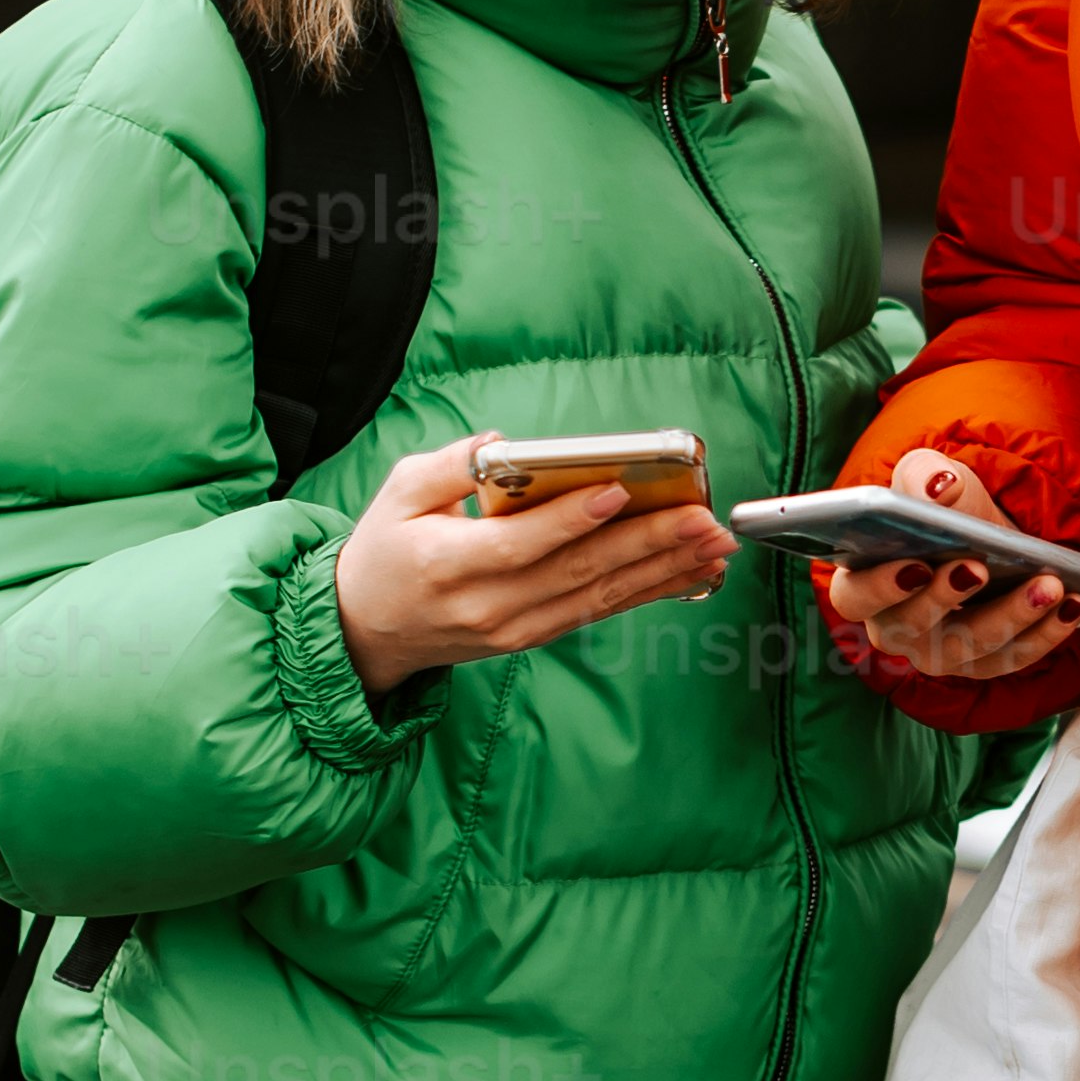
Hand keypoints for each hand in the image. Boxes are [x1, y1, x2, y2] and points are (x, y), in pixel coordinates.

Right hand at [333, 443, 733, 697]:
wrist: (367, 630)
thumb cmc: (385, 551)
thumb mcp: (398, 493)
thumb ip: (449, 465)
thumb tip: (502, 443)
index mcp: (448, 565)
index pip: (519, 544)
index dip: (570, 520)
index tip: (617, 491)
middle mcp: (488, 605)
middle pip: (577, 572)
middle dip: (646, 543)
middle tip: (700, 518)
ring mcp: (514, 628)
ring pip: (600, 597)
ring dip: (664, 569)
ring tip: (712, 544)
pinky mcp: (533, 637)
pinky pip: (599, 612)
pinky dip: (649, 592)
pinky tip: (691, 573)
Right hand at [821, 448, 1079, 684]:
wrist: (987, 532)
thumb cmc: (946, 508)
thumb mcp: (935, 479)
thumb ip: (925, 478)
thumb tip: (936, 490)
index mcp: (864, 584)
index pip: (855, 597)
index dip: (881, 587)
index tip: (915, 565)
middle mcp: (896, 629)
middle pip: (913, 629)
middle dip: (949, 599)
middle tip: (980, 568)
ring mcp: (942, 653)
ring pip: (971, 648)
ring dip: (1012, 615)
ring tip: (1049, 583)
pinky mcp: (988, 662)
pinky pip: (1016, 657)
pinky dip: (1047, 632)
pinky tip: (1074, 602)